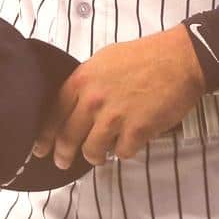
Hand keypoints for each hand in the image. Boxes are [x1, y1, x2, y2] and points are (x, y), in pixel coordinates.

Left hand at [32, 25, 207, 169]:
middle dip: (63, 154)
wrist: (178, 59)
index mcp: (82, 80)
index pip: (54, 113)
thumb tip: (77, 102)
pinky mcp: (136, 130)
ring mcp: (114, 116)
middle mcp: (93, 100)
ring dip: (95, 156)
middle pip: (68, 136)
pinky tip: (128, 143)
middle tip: (61, 162)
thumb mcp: (104, 60)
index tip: (41, 147)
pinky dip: (124, 150)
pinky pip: (122, 152)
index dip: (45, 134)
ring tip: (99, 156)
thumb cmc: (143, 56)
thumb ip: (87, 83)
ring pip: (93, 150)